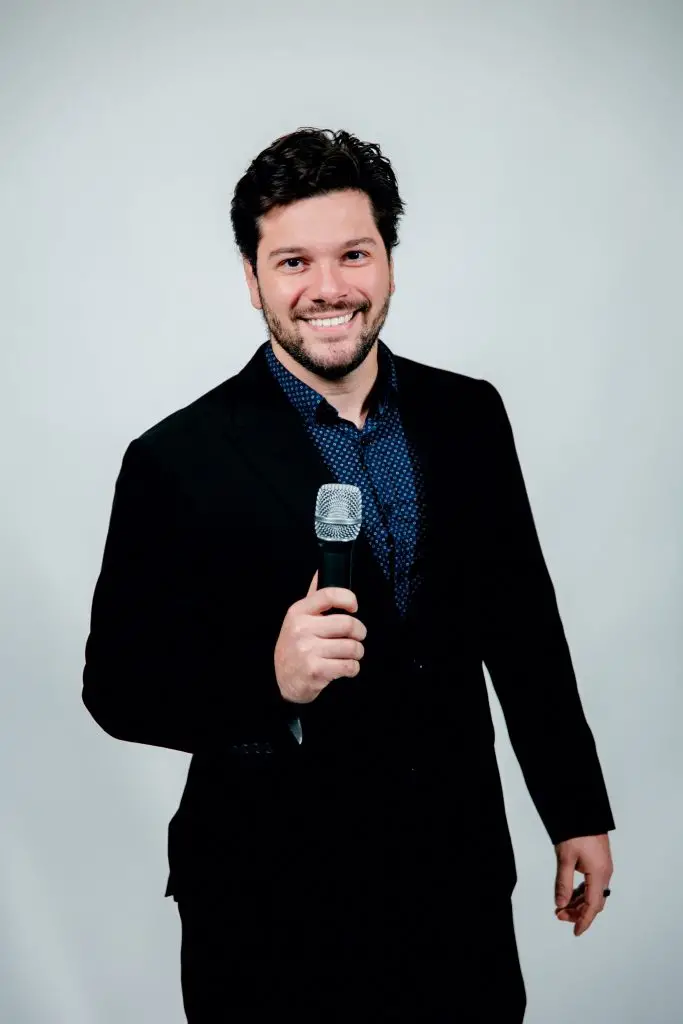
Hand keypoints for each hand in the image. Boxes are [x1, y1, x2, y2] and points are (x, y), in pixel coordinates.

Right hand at [274, 570, 366, 703]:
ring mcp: (307, 650)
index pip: (329, 595)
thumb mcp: (298, 619)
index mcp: (299, 612)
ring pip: (352, 647)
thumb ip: (313, 598)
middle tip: (358, 636)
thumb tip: (320, 571)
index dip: (348, 599)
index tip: (354, 607)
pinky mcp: (315, 670)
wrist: (283, 680)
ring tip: (351, 654)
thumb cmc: (295, 646)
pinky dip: (353, 668)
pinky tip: (345, 667)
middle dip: (360, 632)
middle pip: (348, 623)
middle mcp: (301, 629)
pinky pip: (349, 666)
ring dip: (357, 652)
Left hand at [554, 833, 612, 936]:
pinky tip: (571, 894)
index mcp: (599, 874)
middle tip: (559, 915)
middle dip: (578, 912)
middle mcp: (605, 873)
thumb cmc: (575, 832)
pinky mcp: (599, 862)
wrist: (583, 810)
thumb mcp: (565, 858)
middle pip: (594, 902)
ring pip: (593, 893)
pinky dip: (582, 892)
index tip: (575, 932)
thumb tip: (560, 903)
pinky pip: (593, 883)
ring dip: (579, 902)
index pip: (592, 906)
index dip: (583, 920)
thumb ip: (563, 883)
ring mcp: (603, 867)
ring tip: (562, 906)